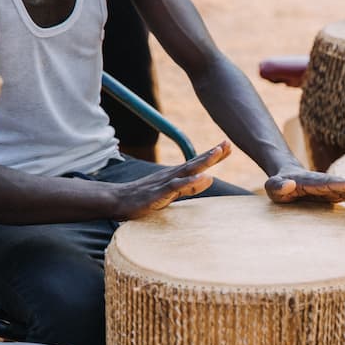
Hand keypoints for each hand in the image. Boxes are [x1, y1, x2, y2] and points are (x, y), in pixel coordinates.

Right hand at [111, 140, 231, 219]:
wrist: (116, 200)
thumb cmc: (144, 198)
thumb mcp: (171, 192)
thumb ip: (190, 186)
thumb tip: (209, 179)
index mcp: (175, 175)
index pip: (197, 163)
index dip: (213, 155)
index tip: (228, 146)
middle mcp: (172, 175)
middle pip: (195, 162)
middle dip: (212, 153)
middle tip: (228, 144)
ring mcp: (164, 182)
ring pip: (187, 170)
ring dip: (204, 161)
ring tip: (218, 153)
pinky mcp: (158, 193)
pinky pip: (176, 187)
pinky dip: (190, 181)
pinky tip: (203, 178)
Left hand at [265, 165, 344, 205]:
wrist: (287, 179)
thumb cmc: (278, 185)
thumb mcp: (272, 186)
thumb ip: (279, 185)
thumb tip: (290, 184)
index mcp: (310, 181)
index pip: (327, 183)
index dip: (342, 184)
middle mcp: (325, 183)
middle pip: (344, 184)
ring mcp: (331, 189)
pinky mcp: (334, 195)